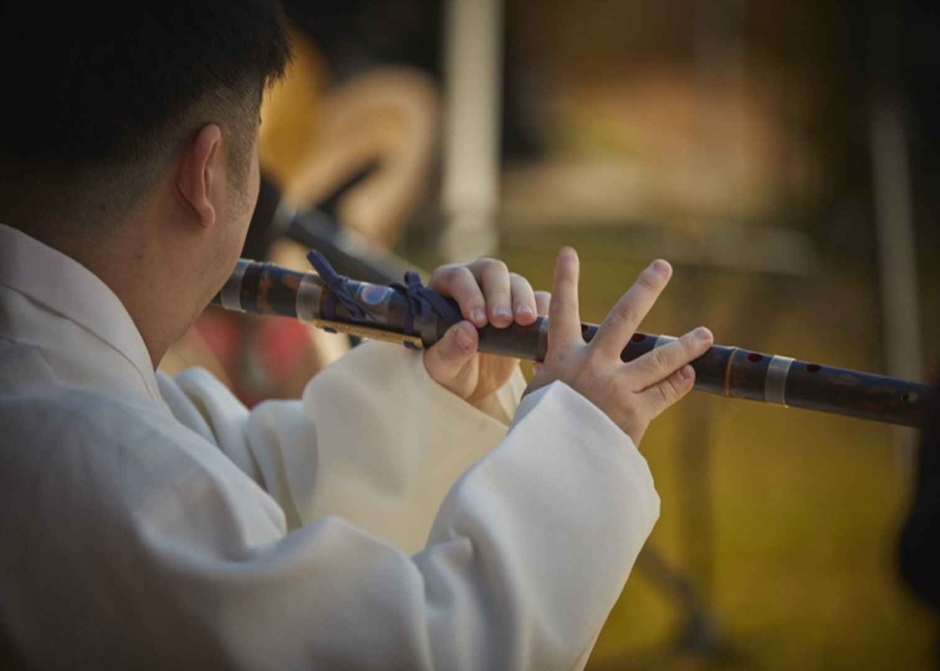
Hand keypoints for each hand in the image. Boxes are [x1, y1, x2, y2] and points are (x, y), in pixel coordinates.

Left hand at [423, 259, 550, 402]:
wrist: (474, 384)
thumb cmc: (450, 370)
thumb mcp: (442, 367)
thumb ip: (448, 350)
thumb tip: (466, 330)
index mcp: (446, 287)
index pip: (458, 277)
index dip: (469, 295)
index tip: (478, 322)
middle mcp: (476, 281)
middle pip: (492, 271)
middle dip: (499, 294)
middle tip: (503, 321)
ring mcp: (503, 291)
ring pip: (517, 282)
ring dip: (522, 300)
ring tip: (524, 322)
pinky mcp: (526, 306)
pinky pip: (540, 298)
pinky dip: (543, 309)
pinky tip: (542, 326)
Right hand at [526, 248, 712, 444]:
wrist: (557, 468)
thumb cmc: (543, 434)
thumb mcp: (539, 398)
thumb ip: (552, 376)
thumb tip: (555, 366)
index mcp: (562, 359)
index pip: (561, 311)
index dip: (564, 280)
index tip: (569, 252)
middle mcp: (592, 365)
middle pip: (624, 317)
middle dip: (645, 288)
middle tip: (662, 267)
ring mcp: (617, 386)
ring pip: (660, 357)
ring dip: (686, 344)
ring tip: (705, 334)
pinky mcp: (636, 412)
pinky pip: (666, 391)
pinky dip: (679, 383)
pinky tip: (689, 375)